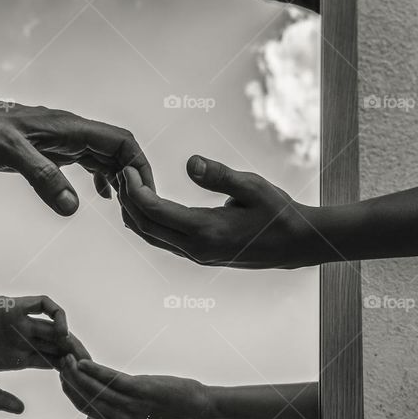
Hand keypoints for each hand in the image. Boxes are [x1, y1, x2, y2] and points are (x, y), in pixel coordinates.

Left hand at [0, 88, 154, 216]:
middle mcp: (69, 131)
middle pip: (117, 151)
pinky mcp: (47, 148)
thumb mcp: (8, 154)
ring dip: (118, 181)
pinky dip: (99, 179)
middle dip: (133, 179)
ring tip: (123, 211)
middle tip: (135, 213)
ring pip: (103, 157)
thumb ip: (42, 177)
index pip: (120, 142)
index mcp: (68, 128)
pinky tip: (97, 198)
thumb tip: (72, 207)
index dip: (139, 167)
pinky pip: (85, 161)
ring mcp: (59, 139)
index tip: (144, 197)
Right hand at [0, 294, 67, 413]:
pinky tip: (61, 332)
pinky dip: (57, 314)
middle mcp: (24, 337)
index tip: (77, 386)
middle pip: (61, 345)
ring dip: (71, 339)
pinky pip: (43, 304)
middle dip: (77, 358)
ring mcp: (21, 321)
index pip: (53, 362)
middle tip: (90, 373)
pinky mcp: (14, 306)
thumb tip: (22, 410)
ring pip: (56, 327)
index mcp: (18, 356)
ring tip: (79, 356)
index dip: (68, 372)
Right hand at [60, 355, 212, 418]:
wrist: (195, 405)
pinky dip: (94, 370)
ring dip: (77, 373)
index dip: (70, 392)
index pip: (85, 408)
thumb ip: (110, 416)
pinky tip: (84, 362)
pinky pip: (111, 380)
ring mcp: (130, 405)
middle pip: (85, 399)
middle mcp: (121, 417)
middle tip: (60, 362)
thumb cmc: (166, 405)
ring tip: (68, 358)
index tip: (61, 376)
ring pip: (94, 390)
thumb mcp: (136, 414)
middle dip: (69, 381)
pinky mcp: (140, 391)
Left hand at [116, 156, 319, 267]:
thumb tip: (190, 162)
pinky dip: (149, 222)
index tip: (127, 167)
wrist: (295, 244)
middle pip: (145, 227)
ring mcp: (197, 255)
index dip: (135, 190)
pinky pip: (164, 240)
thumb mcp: (252, 186)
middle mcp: (196, 249)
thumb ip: (219, 176)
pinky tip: (146, 204)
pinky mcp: (200, 255)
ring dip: (134, 213)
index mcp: (205, 231)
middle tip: (121, 172)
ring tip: (127, 186)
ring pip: (152, 237)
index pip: (155, 212)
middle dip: (128, 201)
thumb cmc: (278, 212)